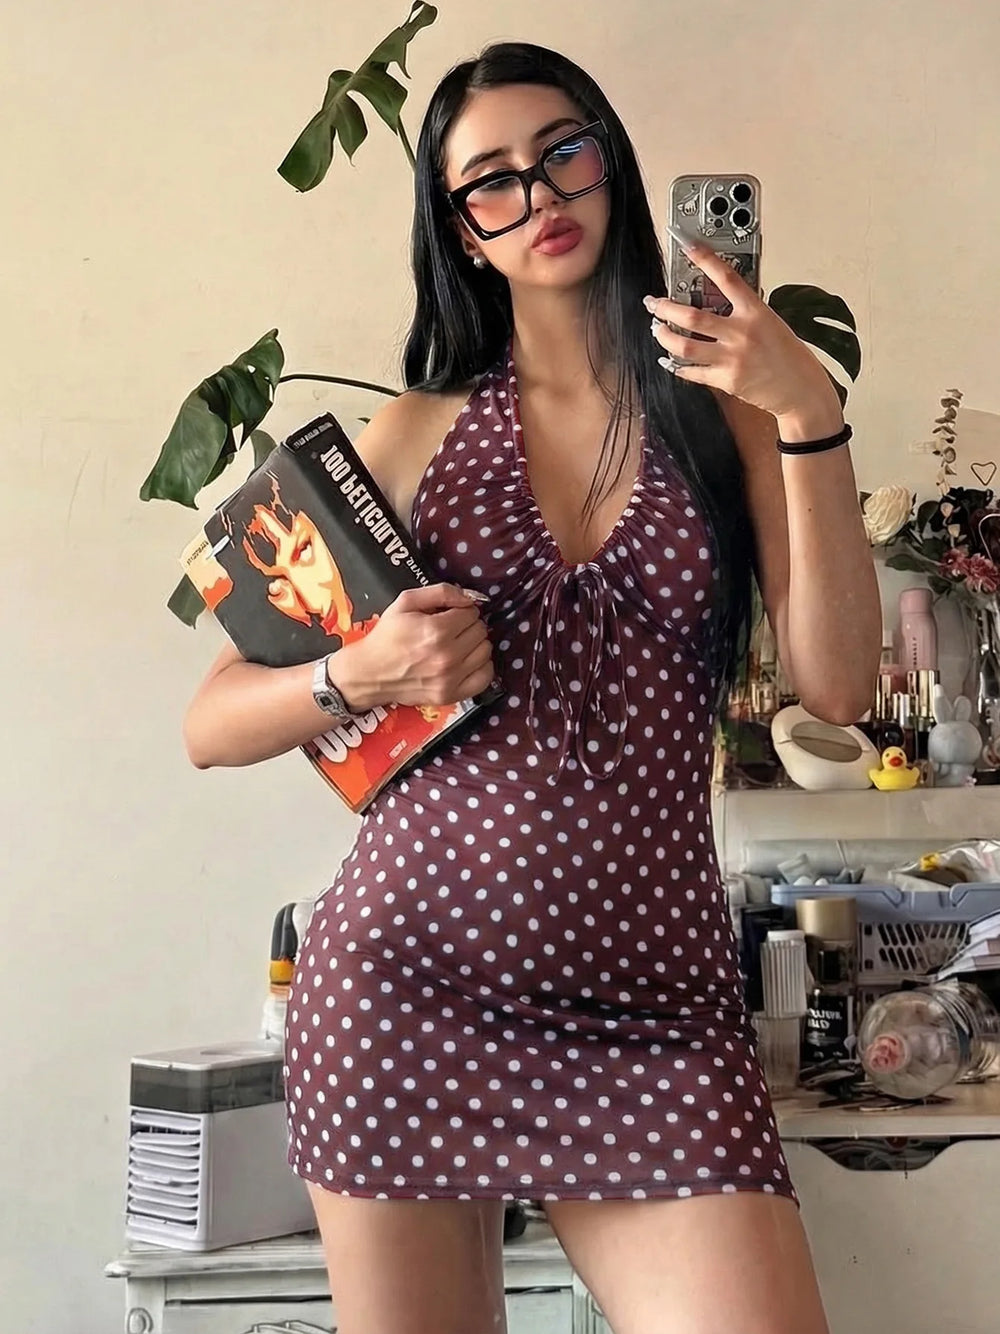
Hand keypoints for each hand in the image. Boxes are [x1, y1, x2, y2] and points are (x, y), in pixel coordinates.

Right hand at [333, 583, 495, 708]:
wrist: (369, 674)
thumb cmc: (386, 636)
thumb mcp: (405, 602)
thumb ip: (440, 592)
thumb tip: (469, 598)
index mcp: (436, 631)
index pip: (471, 613)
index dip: (461, 610)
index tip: (450, 615)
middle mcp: (447, 656)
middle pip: (481, 632)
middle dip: (468, 626)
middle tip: (452, 630)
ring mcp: (450, 679)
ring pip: (485, 652)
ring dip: (476, 645)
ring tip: (458, 645)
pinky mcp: (451, 695)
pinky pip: (485, 677)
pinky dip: (481, 667)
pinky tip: (467, 662)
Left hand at [644, 236, 843, 427]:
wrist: (801, 391)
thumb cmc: (789, 356)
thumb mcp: (772, 323)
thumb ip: (745, 313)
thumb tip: (718, 303)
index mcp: (756, 312)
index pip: (727, 278)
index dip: (705, 259)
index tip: (688, 245)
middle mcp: (742, 333)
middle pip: (692, 316)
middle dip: (665, 308)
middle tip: (653, 303)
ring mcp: (732, 358)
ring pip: (685, 345)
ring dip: (664, 336)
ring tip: (657, 330)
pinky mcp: (726, 380)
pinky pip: (692, 372)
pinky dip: (676, 365)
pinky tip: (669, 359)